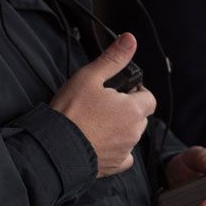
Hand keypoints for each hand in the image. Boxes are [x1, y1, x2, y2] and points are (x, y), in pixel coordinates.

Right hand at [50, 32, 155, 177]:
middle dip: (127, 108)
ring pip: (131, 134)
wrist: (57, 145)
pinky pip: (124, 155)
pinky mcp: (115, 165)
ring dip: (121, 127)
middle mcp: (134, 132)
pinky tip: (100, 140)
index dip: (136, 91)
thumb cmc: (71, 111)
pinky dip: (117, 147)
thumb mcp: (90, 76)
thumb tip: (130, 40)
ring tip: (97, 121)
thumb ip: (113, 58)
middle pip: (141, 116)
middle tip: (104, 104)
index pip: (149, 97)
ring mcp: (125, 150)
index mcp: (132, 109)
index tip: (121, 90)